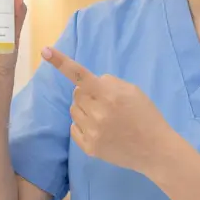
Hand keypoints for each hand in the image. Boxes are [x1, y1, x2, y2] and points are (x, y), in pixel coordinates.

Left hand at [42, 46, 175, 174]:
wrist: (155, 149)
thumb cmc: (146, 116)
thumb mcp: (133, 91)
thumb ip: (109, 83)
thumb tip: (88, 84)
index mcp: (109, 95)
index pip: (80, 75)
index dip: (61, 62)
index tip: (45, 51)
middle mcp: (97, 113)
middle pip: (76, 93)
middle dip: (87, 93)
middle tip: (105, 101)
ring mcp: (92, 132)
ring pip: (73, 110)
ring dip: (85, 109)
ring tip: (104, 116)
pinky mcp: (89, 148)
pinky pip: (74, 128)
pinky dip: (83, 125)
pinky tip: (100, 129)